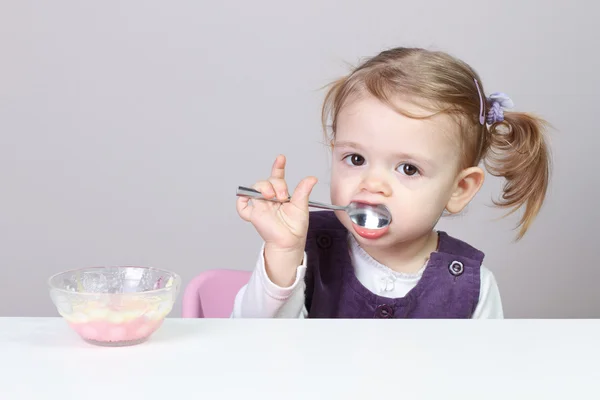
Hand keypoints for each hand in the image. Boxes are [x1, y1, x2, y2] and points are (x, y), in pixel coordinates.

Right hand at [237, 155, 316, 285]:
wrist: (290, 242)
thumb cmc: (295, 227)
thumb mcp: (301, 206)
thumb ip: (303, 191)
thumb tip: (311, 178)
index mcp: (281, 194)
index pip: (277, 176)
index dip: (278, 167)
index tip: (281, 158)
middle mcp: (270, 197)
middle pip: (267, 180)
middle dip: (276, 184)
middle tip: (283, 197)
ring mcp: (261, 205)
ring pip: (255, 187)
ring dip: (264, 188)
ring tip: (272, 197)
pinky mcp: (254, 215)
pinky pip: (242, 206)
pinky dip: (241, 202)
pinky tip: (248, 200)